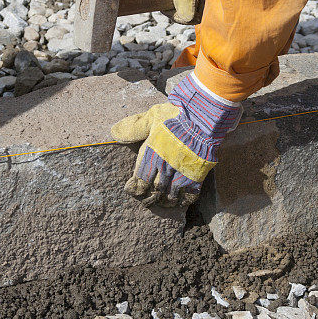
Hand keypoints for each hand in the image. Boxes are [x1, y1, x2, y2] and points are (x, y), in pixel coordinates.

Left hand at [111, 72, 241, 207]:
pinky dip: (183, 201)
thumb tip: (114, 132)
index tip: (132, 190)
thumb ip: (134, 127)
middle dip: (149, 198)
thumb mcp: (151, 117)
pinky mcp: (197, 176)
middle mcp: (165, 168)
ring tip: (162, 203)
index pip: (139, 180)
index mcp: (152, 155)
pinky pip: (189, 196)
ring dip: (165, 202)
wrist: (203, 118)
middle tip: (146, 201)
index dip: (135, 189)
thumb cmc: (176, 116)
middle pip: (154, 191)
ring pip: (170, 196)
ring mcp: (181, 174)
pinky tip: (180, 201)